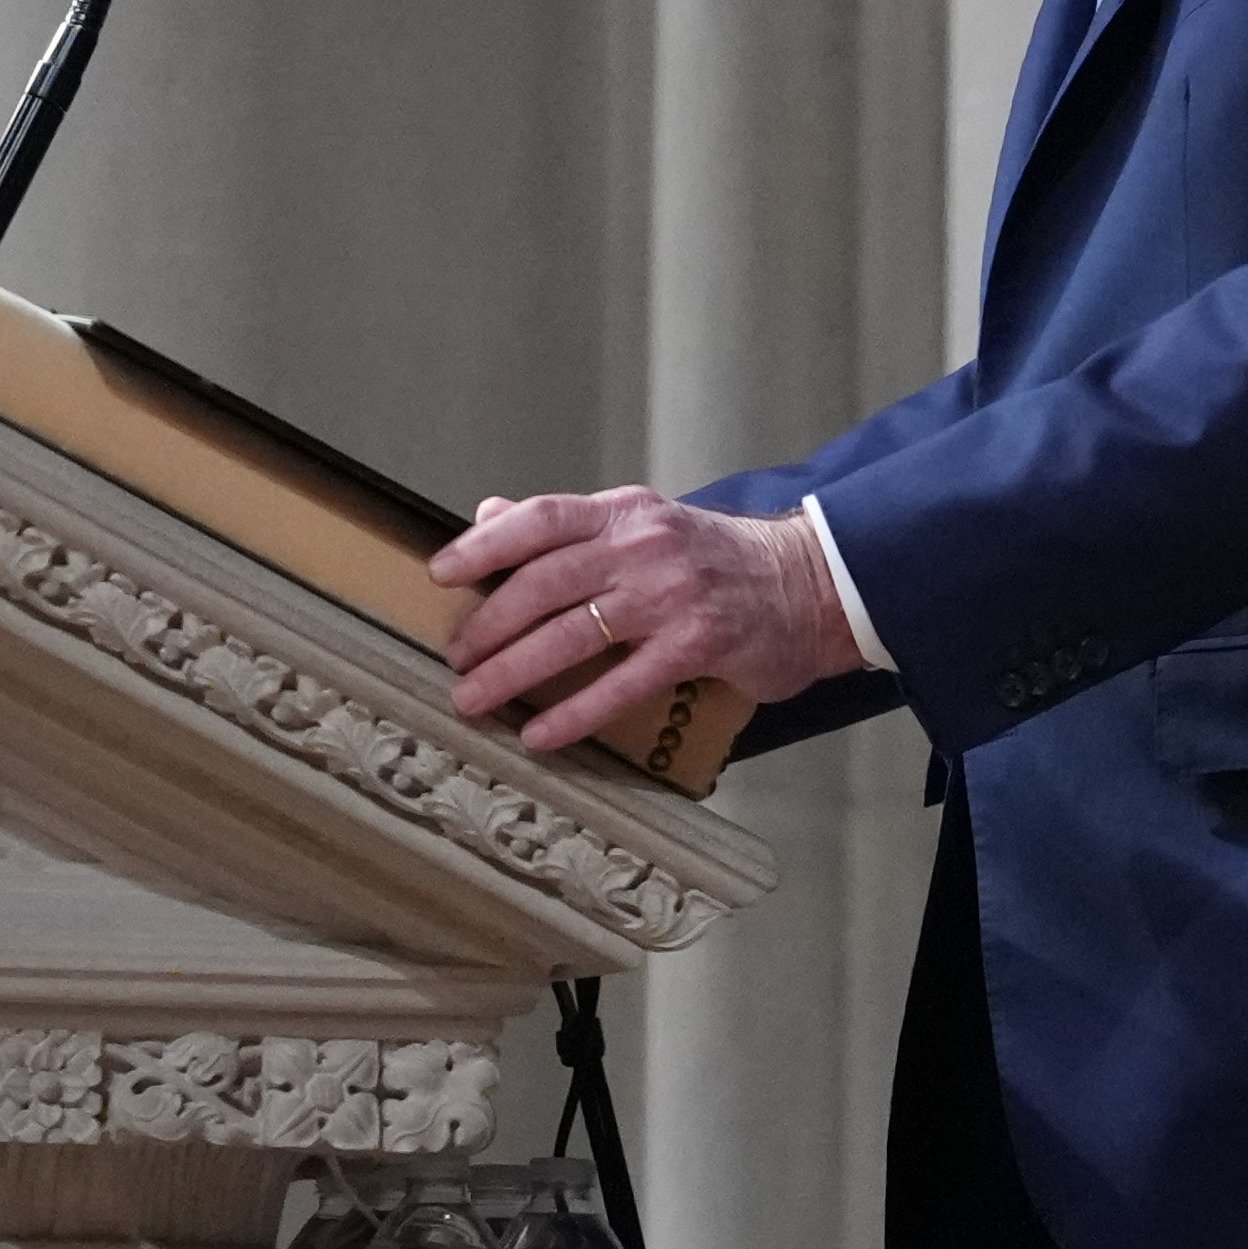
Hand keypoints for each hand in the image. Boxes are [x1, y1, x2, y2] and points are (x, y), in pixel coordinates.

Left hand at [431, 486, 861, 754]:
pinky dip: (574, 713)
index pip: (541, 518)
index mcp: (624, 513)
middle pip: (546, 581)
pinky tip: (541, 735)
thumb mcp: (642, 525)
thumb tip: (488, 516)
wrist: (807, 584)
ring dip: (514, 670)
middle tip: (455, 658)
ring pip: (573, 632)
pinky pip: (622, 684)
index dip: (485, 544)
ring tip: (473, 698)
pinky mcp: (698, 644)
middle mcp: (643, 546)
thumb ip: (568, 527)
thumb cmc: (712, 559)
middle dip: (490, 622)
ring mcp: (671, 595)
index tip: (440, 572)